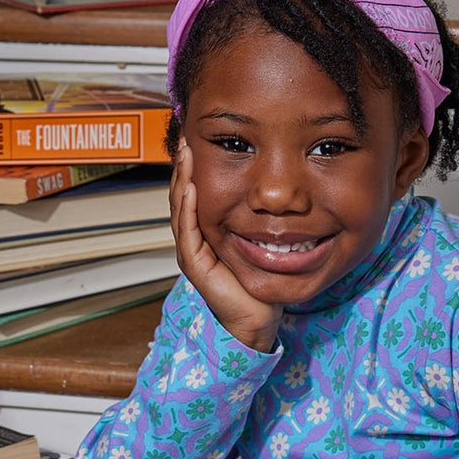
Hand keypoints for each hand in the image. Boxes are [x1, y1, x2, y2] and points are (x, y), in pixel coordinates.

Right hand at [170, 141, 282, 351]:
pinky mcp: (196, 265)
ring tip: (186, 153)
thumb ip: (260, 219)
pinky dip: (188, 208)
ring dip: (182, 180)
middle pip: (183, 196)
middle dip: (184, 167)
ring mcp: (192, 253)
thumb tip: (277, 192)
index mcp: (207, 234)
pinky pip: (188, 232)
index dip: (195, 168)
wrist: (256, 320)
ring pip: (181, 209)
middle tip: (186, 137)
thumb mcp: (260, 242)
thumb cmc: (259, 285)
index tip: (199, 140)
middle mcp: (195, 241)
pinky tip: (192, 188)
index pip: (196, 193)